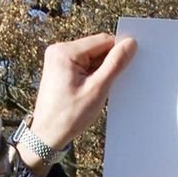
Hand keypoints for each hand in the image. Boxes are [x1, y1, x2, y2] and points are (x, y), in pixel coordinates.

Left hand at [22, 34, 136, 161]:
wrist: (46, 135)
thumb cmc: (69, 116)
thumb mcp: (98, 89)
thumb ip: (115, 64)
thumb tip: (131, 43)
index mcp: (65, 52)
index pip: (103, 41)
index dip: (117, 54)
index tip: (123, 71)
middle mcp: (58, 50)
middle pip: (96, 48)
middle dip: (106, 64)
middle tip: (106, 86)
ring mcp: (57, 59)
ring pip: (90, 57)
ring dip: (99, 72)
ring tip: (94, 92)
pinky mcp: (58, 69)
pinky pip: (82, 65)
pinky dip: (90, 76)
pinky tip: (89, 91)